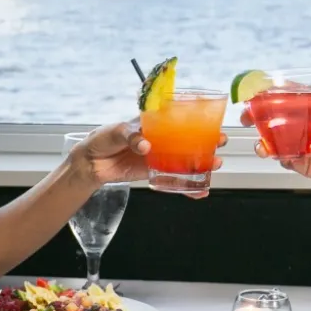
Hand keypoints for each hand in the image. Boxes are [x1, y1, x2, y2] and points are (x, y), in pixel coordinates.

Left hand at [70, 122, 226, 196]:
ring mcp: (159, 157)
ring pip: (186, 160)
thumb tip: (145, 145)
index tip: (211, 122)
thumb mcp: (116, 132)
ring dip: (202, 164)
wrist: (90, 163)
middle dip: (207, 141)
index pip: (179, 119)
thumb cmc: (102, 139)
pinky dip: (187, 187)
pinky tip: (199, 192)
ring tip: (215, 165)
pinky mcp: (155, 173)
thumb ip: (131, 136)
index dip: (197, 120)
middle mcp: (160, 139)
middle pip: (189, 140)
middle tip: (219, 143)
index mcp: (153, 123)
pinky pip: (174, 180)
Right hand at [242, 85, 310, 188]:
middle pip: (273, 115)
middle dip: (256, 115)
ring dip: (263, 139)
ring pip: (274, 138)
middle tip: (247, 116)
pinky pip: (283, 157)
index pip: (288, 94)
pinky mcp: (301, 161)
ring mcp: (300, 142)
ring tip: (261, 144)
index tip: (257, 90)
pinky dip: (277, 156)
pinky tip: (278, 156)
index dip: (271, 91)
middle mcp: (303, 122)